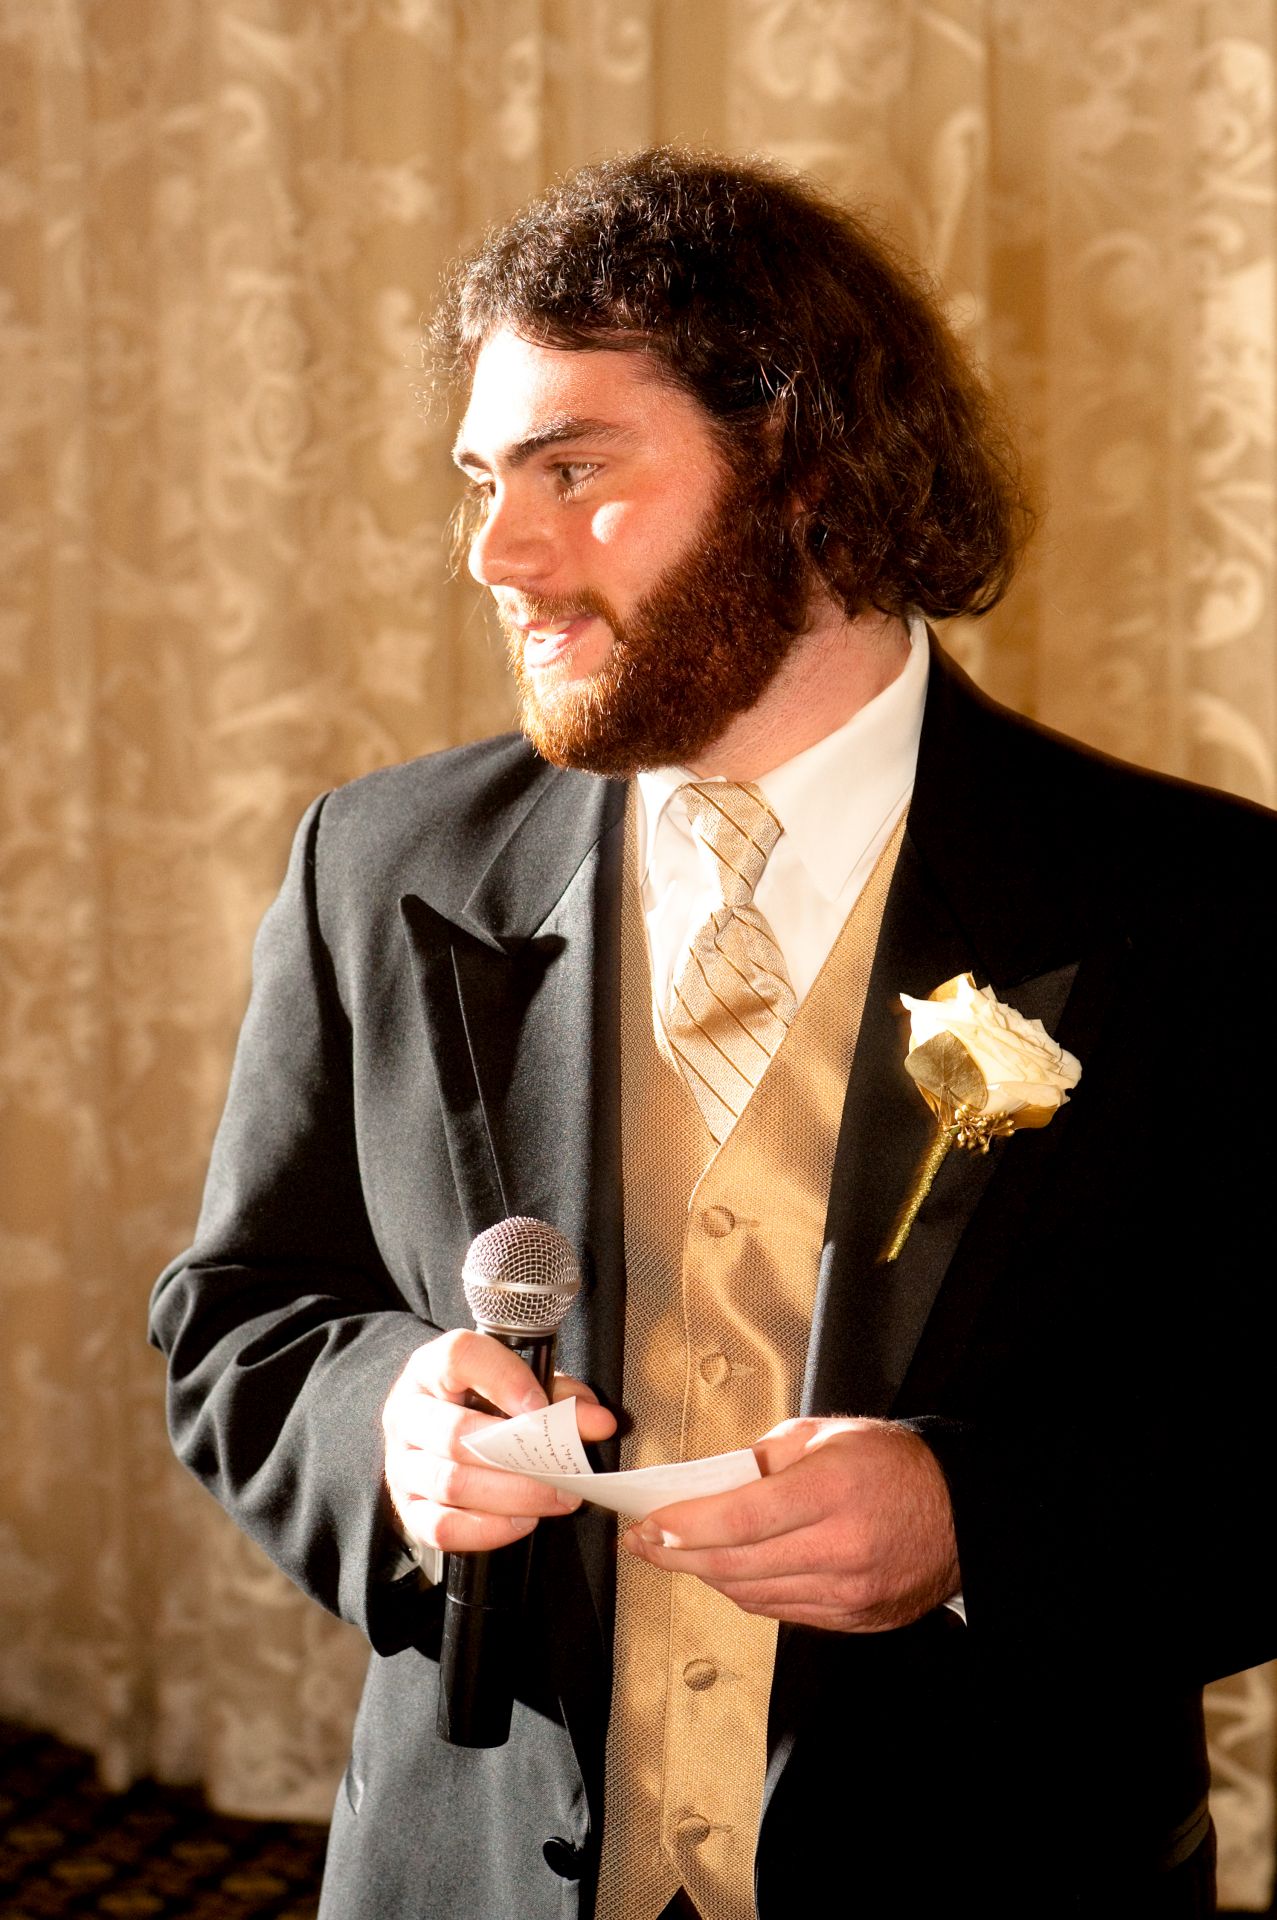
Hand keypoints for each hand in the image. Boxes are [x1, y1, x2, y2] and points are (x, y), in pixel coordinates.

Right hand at [383, 1328, 615, 1556]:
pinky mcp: (408, 1508)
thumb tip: (598, 1422)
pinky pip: (442, 1527)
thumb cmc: (484, 1403)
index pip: (458, 1357)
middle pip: (455, 1433)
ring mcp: (402, 1463)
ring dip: (513, 1496)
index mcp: (431, 1368)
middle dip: (519, 1457)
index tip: (542, 1407)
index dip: (503, 1380)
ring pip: (451, 1483)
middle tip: (565, 1470)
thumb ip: (560, 1397)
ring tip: (555, 1497)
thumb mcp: (521, 1386)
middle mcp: (407, 1413)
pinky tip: (522, 1521)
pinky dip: (488, 1530)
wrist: (440, 1431)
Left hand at [621, 1416, 957, 1631]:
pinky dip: (746, 1591)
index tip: (648, 1523)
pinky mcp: (853, 1619)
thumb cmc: (894, 1464)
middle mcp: (840, 1548)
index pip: (739, 1517)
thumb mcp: (826, 1435)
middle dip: (676, 1554)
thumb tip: (709, 1482)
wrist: (963, 1513)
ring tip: (676, 1553)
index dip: (684, 1525)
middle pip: (736, 1563)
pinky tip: (727, 1571)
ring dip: (705, 1575)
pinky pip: (781, 1611)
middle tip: (642, 1541)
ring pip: (752, 1593)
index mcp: (831, 1490)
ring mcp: (848, 1592)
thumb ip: (764, 1458)